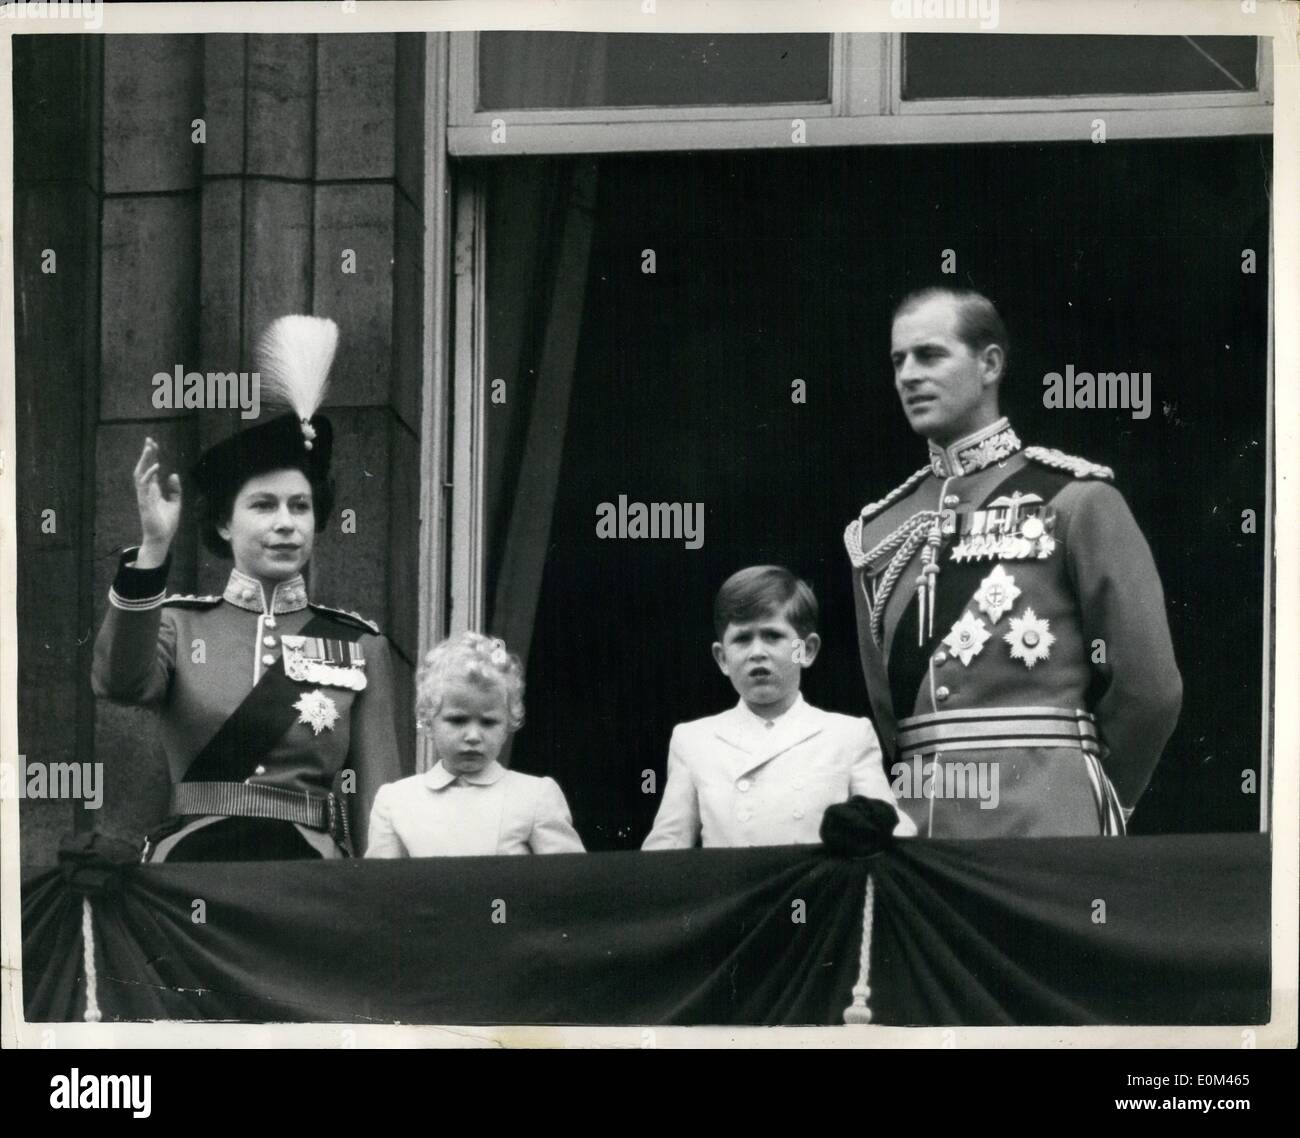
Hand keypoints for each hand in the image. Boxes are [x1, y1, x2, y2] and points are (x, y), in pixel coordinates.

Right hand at [133, 437, 180, 563]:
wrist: (161, 538)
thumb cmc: (166, 522)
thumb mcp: (176, 503)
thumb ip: (175, 489)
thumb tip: (173, 474)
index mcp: (153, 490)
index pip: (151, 468)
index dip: (152, 456)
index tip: (154, 444)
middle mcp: (146, 490)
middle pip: (143, 467)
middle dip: (146, 454)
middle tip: (149, 440)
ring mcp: (144, 496)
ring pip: (140, 474)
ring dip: (145, 460)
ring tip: (150, 448)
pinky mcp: (145, 503)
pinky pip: (144, 486)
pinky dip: (149, 475)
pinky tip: (157, 466)